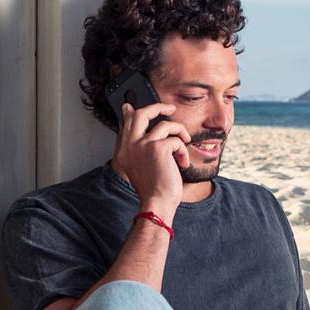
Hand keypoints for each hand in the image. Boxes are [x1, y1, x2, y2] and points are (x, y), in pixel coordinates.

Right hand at [111, 101, 187, 220]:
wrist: (157, 202)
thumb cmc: (153, 188)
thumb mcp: (141, 166)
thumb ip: (140, 148)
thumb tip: (149, 136)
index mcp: (125, 151)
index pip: (128, 123)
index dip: (132, 111)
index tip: (132, 106)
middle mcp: (130, 145)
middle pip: (142, 114)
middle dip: (158, 107)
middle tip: (170, 108)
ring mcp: (143, 145)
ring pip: (166, 125)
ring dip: (180, 132)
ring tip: (184, 143)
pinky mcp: (158, 148)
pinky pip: (176, 140)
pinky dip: (183, 151)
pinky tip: (182, 163)